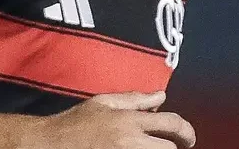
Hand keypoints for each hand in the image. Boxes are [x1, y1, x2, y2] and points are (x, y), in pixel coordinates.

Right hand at [19, 91, 195, 148]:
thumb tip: (161, 95)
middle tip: (170, 147)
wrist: (50, 145)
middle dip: (172, 147)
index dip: (186, 132)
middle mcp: (130, 142)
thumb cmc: (75, 123)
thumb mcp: (103, 102)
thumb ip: (134, 98)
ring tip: (151, 148)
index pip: (171, 124)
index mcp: (129, 120)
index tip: (188, 139)